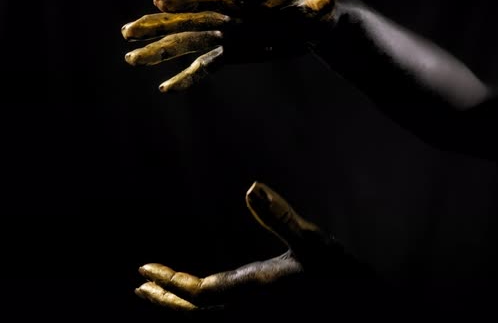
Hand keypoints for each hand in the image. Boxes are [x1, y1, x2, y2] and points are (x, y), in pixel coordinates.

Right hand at [121, 0, 337, 91]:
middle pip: (189, 22)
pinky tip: (166, 88)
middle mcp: (232, 18)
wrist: (320, 21)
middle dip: (158, 28)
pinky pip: (206, 66)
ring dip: (161, 52)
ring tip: (131, 59)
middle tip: (126, 34)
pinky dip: (186, 77)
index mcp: (247, 1)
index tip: (158, 3)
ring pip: (189, 43)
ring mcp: (231, 36)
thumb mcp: (322, 1)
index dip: (186, 0)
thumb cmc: (321, 5)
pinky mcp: (236, 52)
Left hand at [134, 182, 383, 317]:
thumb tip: (251, 187)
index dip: (168, 284)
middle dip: (166, 302)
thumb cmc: (335, 270)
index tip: (142, 272)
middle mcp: (249, 307)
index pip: (198, 293)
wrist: (357, 293)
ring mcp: (256, 311)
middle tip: (141, 289)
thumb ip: (280, 215)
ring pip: (209, 318)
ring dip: (181, 308)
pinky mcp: (264, 308)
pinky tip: (202, 295)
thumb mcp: (311, 239)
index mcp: (252, 289)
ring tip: (159, 295)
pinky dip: (203, 308)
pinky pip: (223, 314)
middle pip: (196, 314)